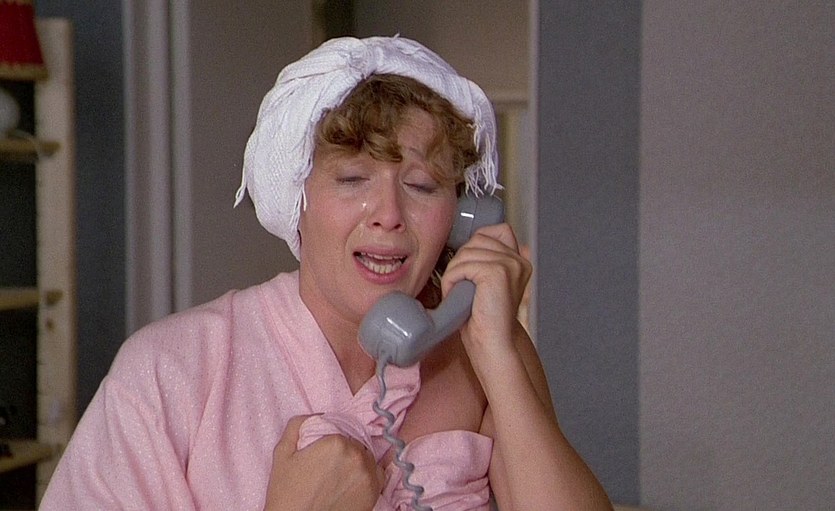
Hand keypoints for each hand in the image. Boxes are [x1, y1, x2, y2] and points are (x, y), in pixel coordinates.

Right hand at [263, 415, 383, 510]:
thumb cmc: (288, 493)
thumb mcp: (282, 452)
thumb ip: (298, 424)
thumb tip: (319, 415)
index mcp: (336, 441)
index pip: (340, 428)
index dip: (331, 439)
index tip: (322, 451)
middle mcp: (357, 455)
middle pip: (355, 441)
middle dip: (345, 448)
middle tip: (329, 464)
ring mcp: (368, 474)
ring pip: (367, 455)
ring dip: (357, 459)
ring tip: (340, 473)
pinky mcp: (375, 492)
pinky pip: (378, 472)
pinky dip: (369, 473)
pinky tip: (353, 481)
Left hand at [441, 223, 531, 359]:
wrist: (493, 343)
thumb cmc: (484, 317)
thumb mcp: (485, 282)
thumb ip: (483, 260)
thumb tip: (461, 244)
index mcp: (519, 261)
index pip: (497, 230)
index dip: (478, 242)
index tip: (469, 266)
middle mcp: (518, 260)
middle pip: (477, 239)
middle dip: (461, 260)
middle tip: (460, 285)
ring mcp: (510, 264)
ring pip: (466, 252)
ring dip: (454, 273)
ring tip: (458, 293)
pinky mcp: (497, 271)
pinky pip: (462, 266)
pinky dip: (452, 281)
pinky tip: (457, 296)